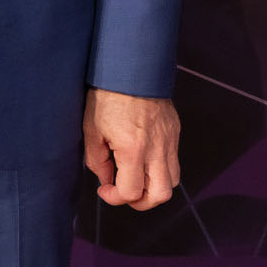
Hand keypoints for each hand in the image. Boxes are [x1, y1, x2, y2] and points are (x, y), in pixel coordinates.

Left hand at [82, 89, 179, 210]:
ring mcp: (169, 139)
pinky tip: (143, 158)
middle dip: (141, 202)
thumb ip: (97, 161)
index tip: (104, 188)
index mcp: (133, 148)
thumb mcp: (92, 129)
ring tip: (136, 177)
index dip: (114, 197)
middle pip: (160, 195)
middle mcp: (156, 148)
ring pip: (172, 181)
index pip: (131, 192)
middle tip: (124, 192)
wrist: (130, 65)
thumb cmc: (107, 94)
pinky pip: (174, 160)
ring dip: (154, 187)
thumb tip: (106, 179)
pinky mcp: (174, 131)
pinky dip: (160, 168)